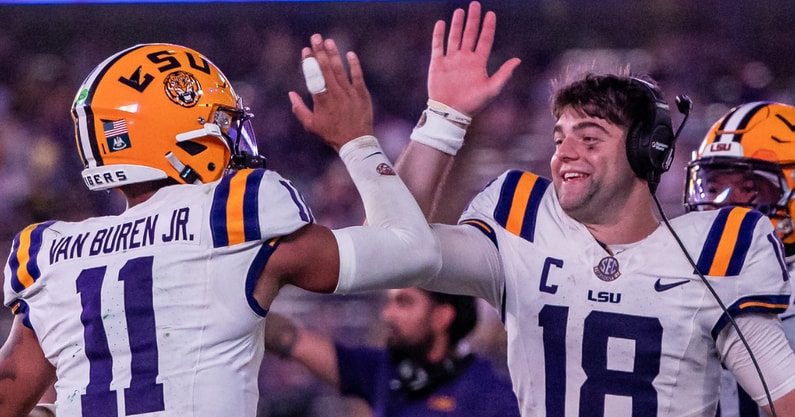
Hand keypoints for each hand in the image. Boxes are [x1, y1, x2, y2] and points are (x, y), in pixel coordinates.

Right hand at [289, 34, 373, 151]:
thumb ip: (299, 109)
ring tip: (329, 41)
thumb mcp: (311, 125)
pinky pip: (358, 76)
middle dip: (319, 51)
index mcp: (321, 101)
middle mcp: (335, 94)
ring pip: (340, 69)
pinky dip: (354, 64)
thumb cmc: (331, 134)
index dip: (309, 62)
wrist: (355, 142)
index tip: (305, 50)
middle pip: (326, 69)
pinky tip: (349, 53)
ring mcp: (349, 93)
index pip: (313, 76)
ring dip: (334, 54)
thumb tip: (290, 94)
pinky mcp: (362, 94)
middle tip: (315, 37)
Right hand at [428, 1, 520, 115]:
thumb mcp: (492, 89)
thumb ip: (504, 74)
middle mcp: (465, 58)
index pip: (484, 40)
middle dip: (473, 20)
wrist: (450, 112)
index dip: (488, 27)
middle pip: (470, 34)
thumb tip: (518, 60)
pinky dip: (439, 34)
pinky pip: (438, 46)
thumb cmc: (473, 103)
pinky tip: (441, 23)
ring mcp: (451, 60)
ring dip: (457, 24)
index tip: (491, 14)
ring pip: (455, 37)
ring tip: (460, 11)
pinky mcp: (438, 64)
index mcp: (478, 63)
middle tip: (475, 4)